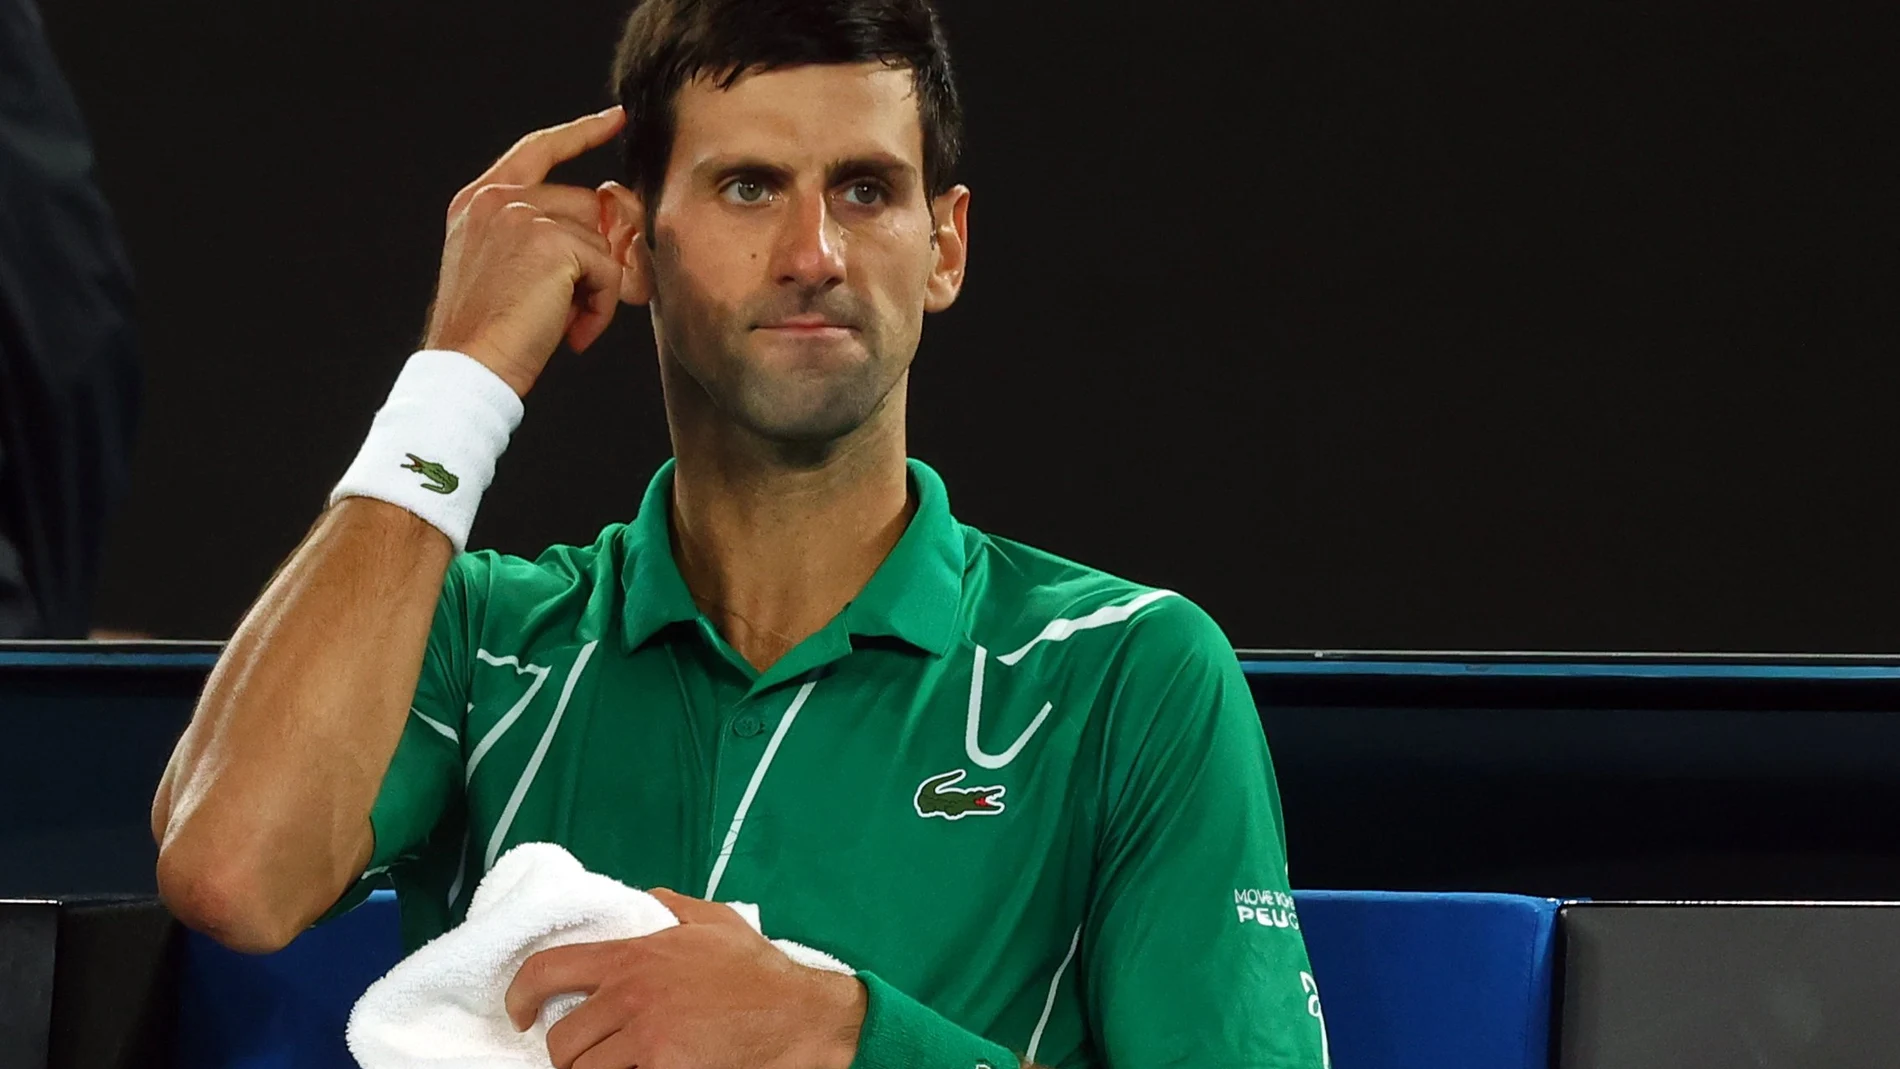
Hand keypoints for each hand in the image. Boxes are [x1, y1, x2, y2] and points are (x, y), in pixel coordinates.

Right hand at [422, 106, 638, 397]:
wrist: (468, 366)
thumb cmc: (489, 333)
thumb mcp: (505, 267)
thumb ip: (542, 234)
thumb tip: (606, 222)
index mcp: (479, 200)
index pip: (538, 150)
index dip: (580, 133)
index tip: (614, 119)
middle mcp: (498, 199)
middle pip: (586, 207)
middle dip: (596, 256)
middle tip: (577, 306)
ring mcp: (523, 215)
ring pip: (600, 243)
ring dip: (596, 290)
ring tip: (565, 323)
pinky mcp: (550, 242)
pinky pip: (608, 270)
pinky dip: (602, 307)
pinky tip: (573, 331)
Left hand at [505, 887, 867, 1068]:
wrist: (798, 1017)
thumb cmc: (759, 972)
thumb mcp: (714, 921)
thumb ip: (669, 907)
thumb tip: (642, 902)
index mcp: (634, 956)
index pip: (549, 969)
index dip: (519, 996)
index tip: (520, 1014)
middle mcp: (631, 995)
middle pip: (561, 1040)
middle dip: (569, 1052)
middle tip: (590, 1053)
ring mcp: (645, 1038)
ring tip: (621, 1066)